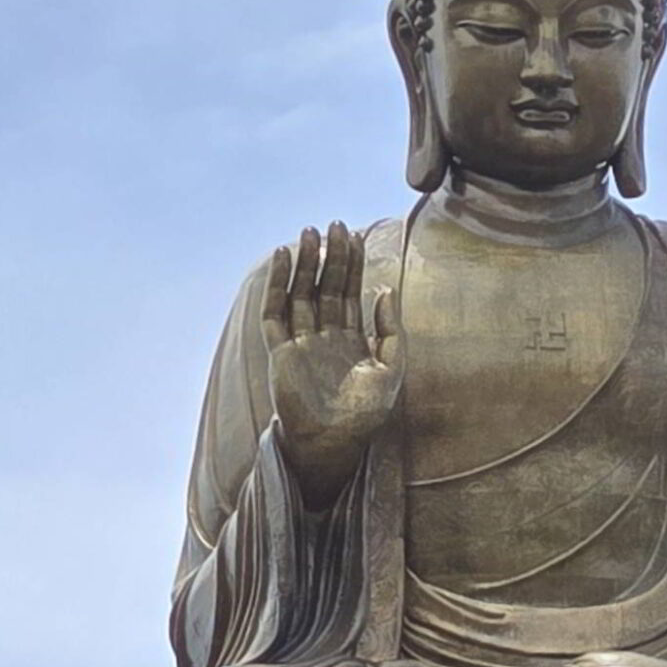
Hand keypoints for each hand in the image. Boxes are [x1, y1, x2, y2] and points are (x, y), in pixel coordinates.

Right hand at [262, 222, 403, 505]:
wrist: (334, 442)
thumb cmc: (365, 413)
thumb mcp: (391, 369)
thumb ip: (391, 331)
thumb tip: (385, 290)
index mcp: (350, 338)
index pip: (349, 291)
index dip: (352, 263)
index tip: (354, 234)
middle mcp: (323, 335)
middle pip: (325, 286)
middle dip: (330, 256)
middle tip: (333, 224)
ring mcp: (300, 342)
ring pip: (300, 293)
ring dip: (304, 263)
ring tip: (308, 233)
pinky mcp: (280, 351)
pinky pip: (275, 312)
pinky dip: (277, 285)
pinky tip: (283, 259)